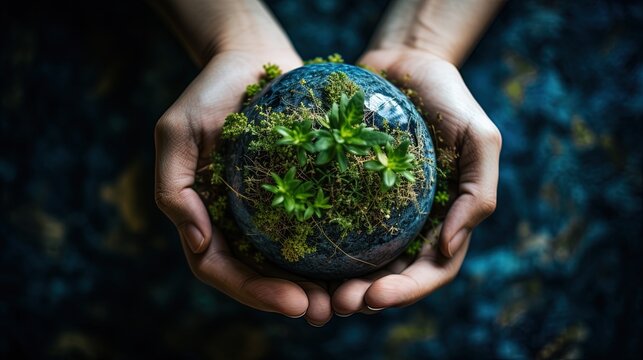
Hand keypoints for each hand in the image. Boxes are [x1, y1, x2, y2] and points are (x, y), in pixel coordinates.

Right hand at [154, 50, 332, 325]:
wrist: (252, 58)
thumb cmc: (210, 92)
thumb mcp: (178, 132)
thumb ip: (175, 187)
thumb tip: (196, 241)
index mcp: (204, 214)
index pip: (219, 268)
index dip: (253, 292)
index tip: (294, 301)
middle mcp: (237, 220)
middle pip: (259, 276)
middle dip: (290, 300)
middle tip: (327, 310)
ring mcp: (269, 209)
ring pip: (290, 261)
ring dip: (317, 286)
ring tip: (351, 299)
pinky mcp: (301, 191)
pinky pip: (316, 226)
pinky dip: (333, 250)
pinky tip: (363, 260)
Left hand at [331, 49, 500, 314]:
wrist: (404, 62)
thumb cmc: (449, 99)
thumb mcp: (480, 140)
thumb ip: (478, 194)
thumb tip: (449, 248)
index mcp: (444, 219)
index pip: (431, 270)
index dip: (407, 291)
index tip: (375, 296)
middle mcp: (410, 223)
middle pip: (391, 275)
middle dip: (368, 297)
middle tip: (338, 304)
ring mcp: (376, 210)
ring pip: (359, 260)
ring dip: (338, 284)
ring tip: (316, 295)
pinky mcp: (345, 191)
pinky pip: (331, 224)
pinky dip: (318, 248)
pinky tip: (294, 257)